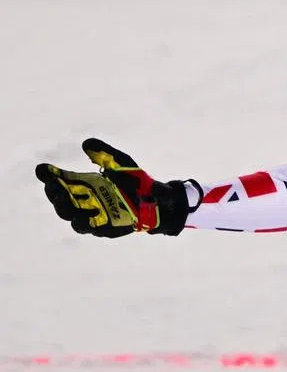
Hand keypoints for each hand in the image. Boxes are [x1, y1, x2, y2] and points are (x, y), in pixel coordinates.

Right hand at [35, 138, 199, 237]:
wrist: (158, 199)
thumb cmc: (137, 180)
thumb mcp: (121, 162)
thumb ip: (105, 153)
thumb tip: (86, 143)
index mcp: (84, 182)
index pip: (59, 179)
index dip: (48, 175)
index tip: (43, 169)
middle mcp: (84, 199)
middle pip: (60, 198)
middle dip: (54, 193)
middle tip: (54, 186)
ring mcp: (92, 214)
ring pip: (70, 215)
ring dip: (64, 209)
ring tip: (65, 201)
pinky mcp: (103, 227)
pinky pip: (88, 227)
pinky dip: (83, 223)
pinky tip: (81, 218)